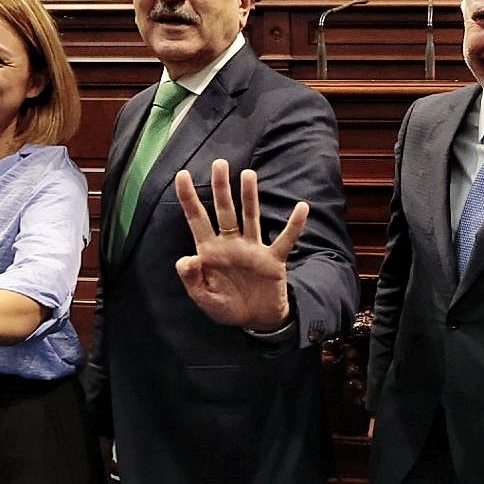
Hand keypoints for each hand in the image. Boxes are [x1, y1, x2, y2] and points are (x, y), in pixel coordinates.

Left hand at [174, 158, 307, 328]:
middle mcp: (231, 244)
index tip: (182, 174)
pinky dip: (294, 225)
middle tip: (219, 163)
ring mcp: (253, 249)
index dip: (189, 198)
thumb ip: (192, 279)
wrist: (256, 320)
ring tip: (248, 174)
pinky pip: (285, 239)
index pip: (197, 219)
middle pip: (224, 210)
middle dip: (221, 187)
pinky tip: (302, 207)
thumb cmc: (227, 307)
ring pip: (251, 217)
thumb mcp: (203, 298)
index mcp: (210, 251)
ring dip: (250, 196)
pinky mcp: (273, 260)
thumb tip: (186, 258)